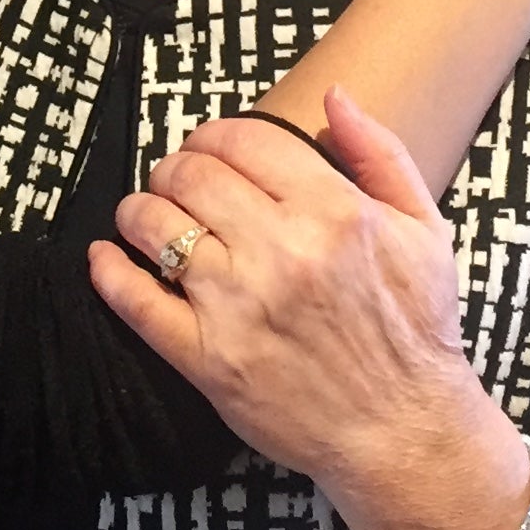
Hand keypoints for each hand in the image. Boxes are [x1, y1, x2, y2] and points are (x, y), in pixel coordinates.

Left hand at [88, 90, 529, 529]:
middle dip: (174, 167)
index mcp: (334, 212)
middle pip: (191, 175)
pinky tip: (104, 258)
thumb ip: (380, 154)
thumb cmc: (416, 331)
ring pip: (156, 226)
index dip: (215, 135)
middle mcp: (282, 253)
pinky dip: (109, 272)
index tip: (210, 148)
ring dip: (139, 210)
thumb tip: (334, 96)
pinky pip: (137, 302)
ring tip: (145, 216)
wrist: (404, 433)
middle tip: (176, 181)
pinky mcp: (208, 360)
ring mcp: (239, 307)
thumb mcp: (424, 230)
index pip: (243, 139)